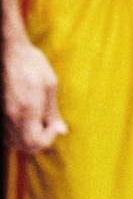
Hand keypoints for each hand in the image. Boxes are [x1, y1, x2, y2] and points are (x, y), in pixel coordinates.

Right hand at [3, 30, 64, 153]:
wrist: (9, 52)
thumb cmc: (32, 64)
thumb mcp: (50, 85)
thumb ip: (53, 112)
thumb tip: (61, 131)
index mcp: (27, 108)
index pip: (35, 142)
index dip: (48, 139)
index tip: (55, 126)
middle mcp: (11, 115)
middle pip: (23, 146)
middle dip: (39, 141)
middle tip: (48, 126)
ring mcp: (1, 115)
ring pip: (13, 141)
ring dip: (28, 138)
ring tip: (38, 122)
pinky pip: (6, 133)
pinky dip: (17, 133)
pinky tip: (26, 120)